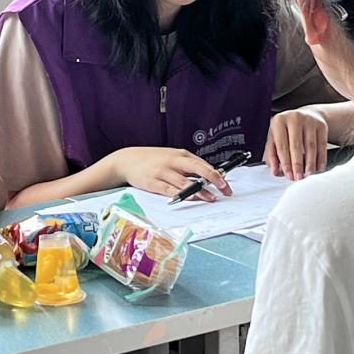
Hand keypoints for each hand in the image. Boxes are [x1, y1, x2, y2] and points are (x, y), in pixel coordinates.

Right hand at [110, 147, 231, 201]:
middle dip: (213, 179)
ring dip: (200, 191)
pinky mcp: (153, 183)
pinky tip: (189, 199)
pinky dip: (181, 195)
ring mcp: (163, 172)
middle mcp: (173, 162)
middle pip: (198, 169)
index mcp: (179, 154)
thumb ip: (187, 165)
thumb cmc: (152, 159)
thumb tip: (206, 176)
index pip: (202, 164)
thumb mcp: (170, 156)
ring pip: (185, 182)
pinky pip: (170, 190)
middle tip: (224, 189)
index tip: (226, 184)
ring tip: (211, 198)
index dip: (216, 174)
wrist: (127, 160)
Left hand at [265, 107, 327, 180]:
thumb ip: (272, 154)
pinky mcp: (321, 125)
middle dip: (297, 164)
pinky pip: (322, 144)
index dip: (285, 162)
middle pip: (297, 146)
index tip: (288, 175)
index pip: (282, 146)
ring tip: (308, 174)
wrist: (306, 115)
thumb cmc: (287, 130)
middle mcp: (294, 119)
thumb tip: (274, 171)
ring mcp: (309, 120)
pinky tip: (319, 167)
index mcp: (279, 122)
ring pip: (311, 146)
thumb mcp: (275, 137)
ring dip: (310, 163)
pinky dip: (321, 158)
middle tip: (298, 177)